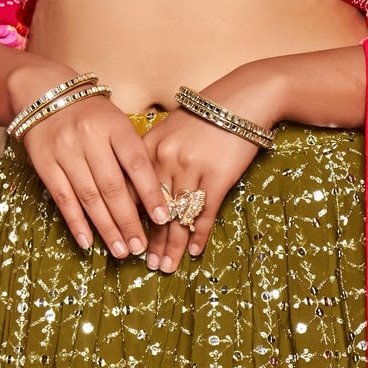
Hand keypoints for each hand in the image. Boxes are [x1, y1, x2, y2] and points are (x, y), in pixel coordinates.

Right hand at [16, 87, 171, 256]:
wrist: (44, 93)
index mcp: (114, 126)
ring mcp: (65, 151)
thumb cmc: (92, 115)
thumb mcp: (117, 122)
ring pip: (88, 196)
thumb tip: (153, 198)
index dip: (151, 193)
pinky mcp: (44, 163)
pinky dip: (76, 222)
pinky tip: (88, 242)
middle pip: (112, 186)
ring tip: (121, 250)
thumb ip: (133, 153)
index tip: (163, 219)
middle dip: (128, 221)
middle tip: (141, 247)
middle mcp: (89, 137)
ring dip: (106, 228)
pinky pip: (63, 198)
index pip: (137, 164)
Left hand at [139, 106, 265, 273]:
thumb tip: (140, 193)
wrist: (242, 100)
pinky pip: (205, 212)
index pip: (132, 192)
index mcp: (148, 148)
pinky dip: (199, 234)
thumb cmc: (204, 116)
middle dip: (150, 242)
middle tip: (146, 265)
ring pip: (178, 217)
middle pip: (155, 210)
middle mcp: (167, 159)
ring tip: (166, 267)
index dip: (128, 221)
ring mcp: (193, 169)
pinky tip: (193, 251)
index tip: (126, 241)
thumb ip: (152, 157)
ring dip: (172, 246)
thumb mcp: (169, 130)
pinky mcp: (218, 176)